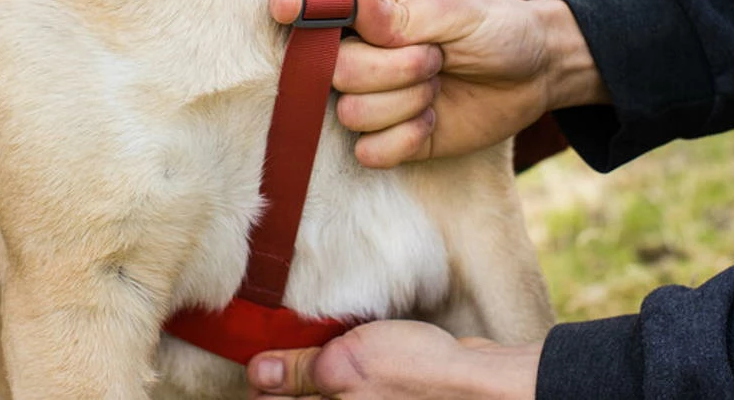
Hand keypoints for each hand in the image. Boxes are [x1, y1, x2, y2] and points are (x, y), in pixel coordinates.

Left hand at [246, 320, 540, 398]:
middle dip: (287, 375)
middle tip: (289, 341)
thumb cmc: (414, 377)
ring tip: (317, 340)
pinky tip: (347, 344)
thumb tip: (257, 373)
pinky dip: (341, 368)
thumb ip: (299, 371)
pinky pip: (347, 388)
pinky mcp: (383, 397)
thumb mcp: (346, 365)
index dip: (264, 380)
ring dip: (314, 368)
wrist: (476, 383)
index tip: (263, 353)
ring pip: (323, 393)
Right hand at [270, 0, 608, 167]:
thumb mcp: (456, 9)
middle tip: (435, 58)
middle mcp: (363, 54)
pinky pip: (370, 151)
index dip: (298, 8)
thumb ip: (401, 12)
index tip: (287, 7)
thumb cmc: (495, 28)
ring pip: (351, 111)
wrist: (535, 75)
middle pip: (334, 70)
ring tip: (438, 85)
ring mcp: (374, 98)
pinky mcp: (391, 139)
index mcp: (372, 11)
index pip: (318, 9)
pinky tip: (433, 122)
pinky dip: (406, 139)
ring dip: (406, 102)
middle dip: (392, 68)